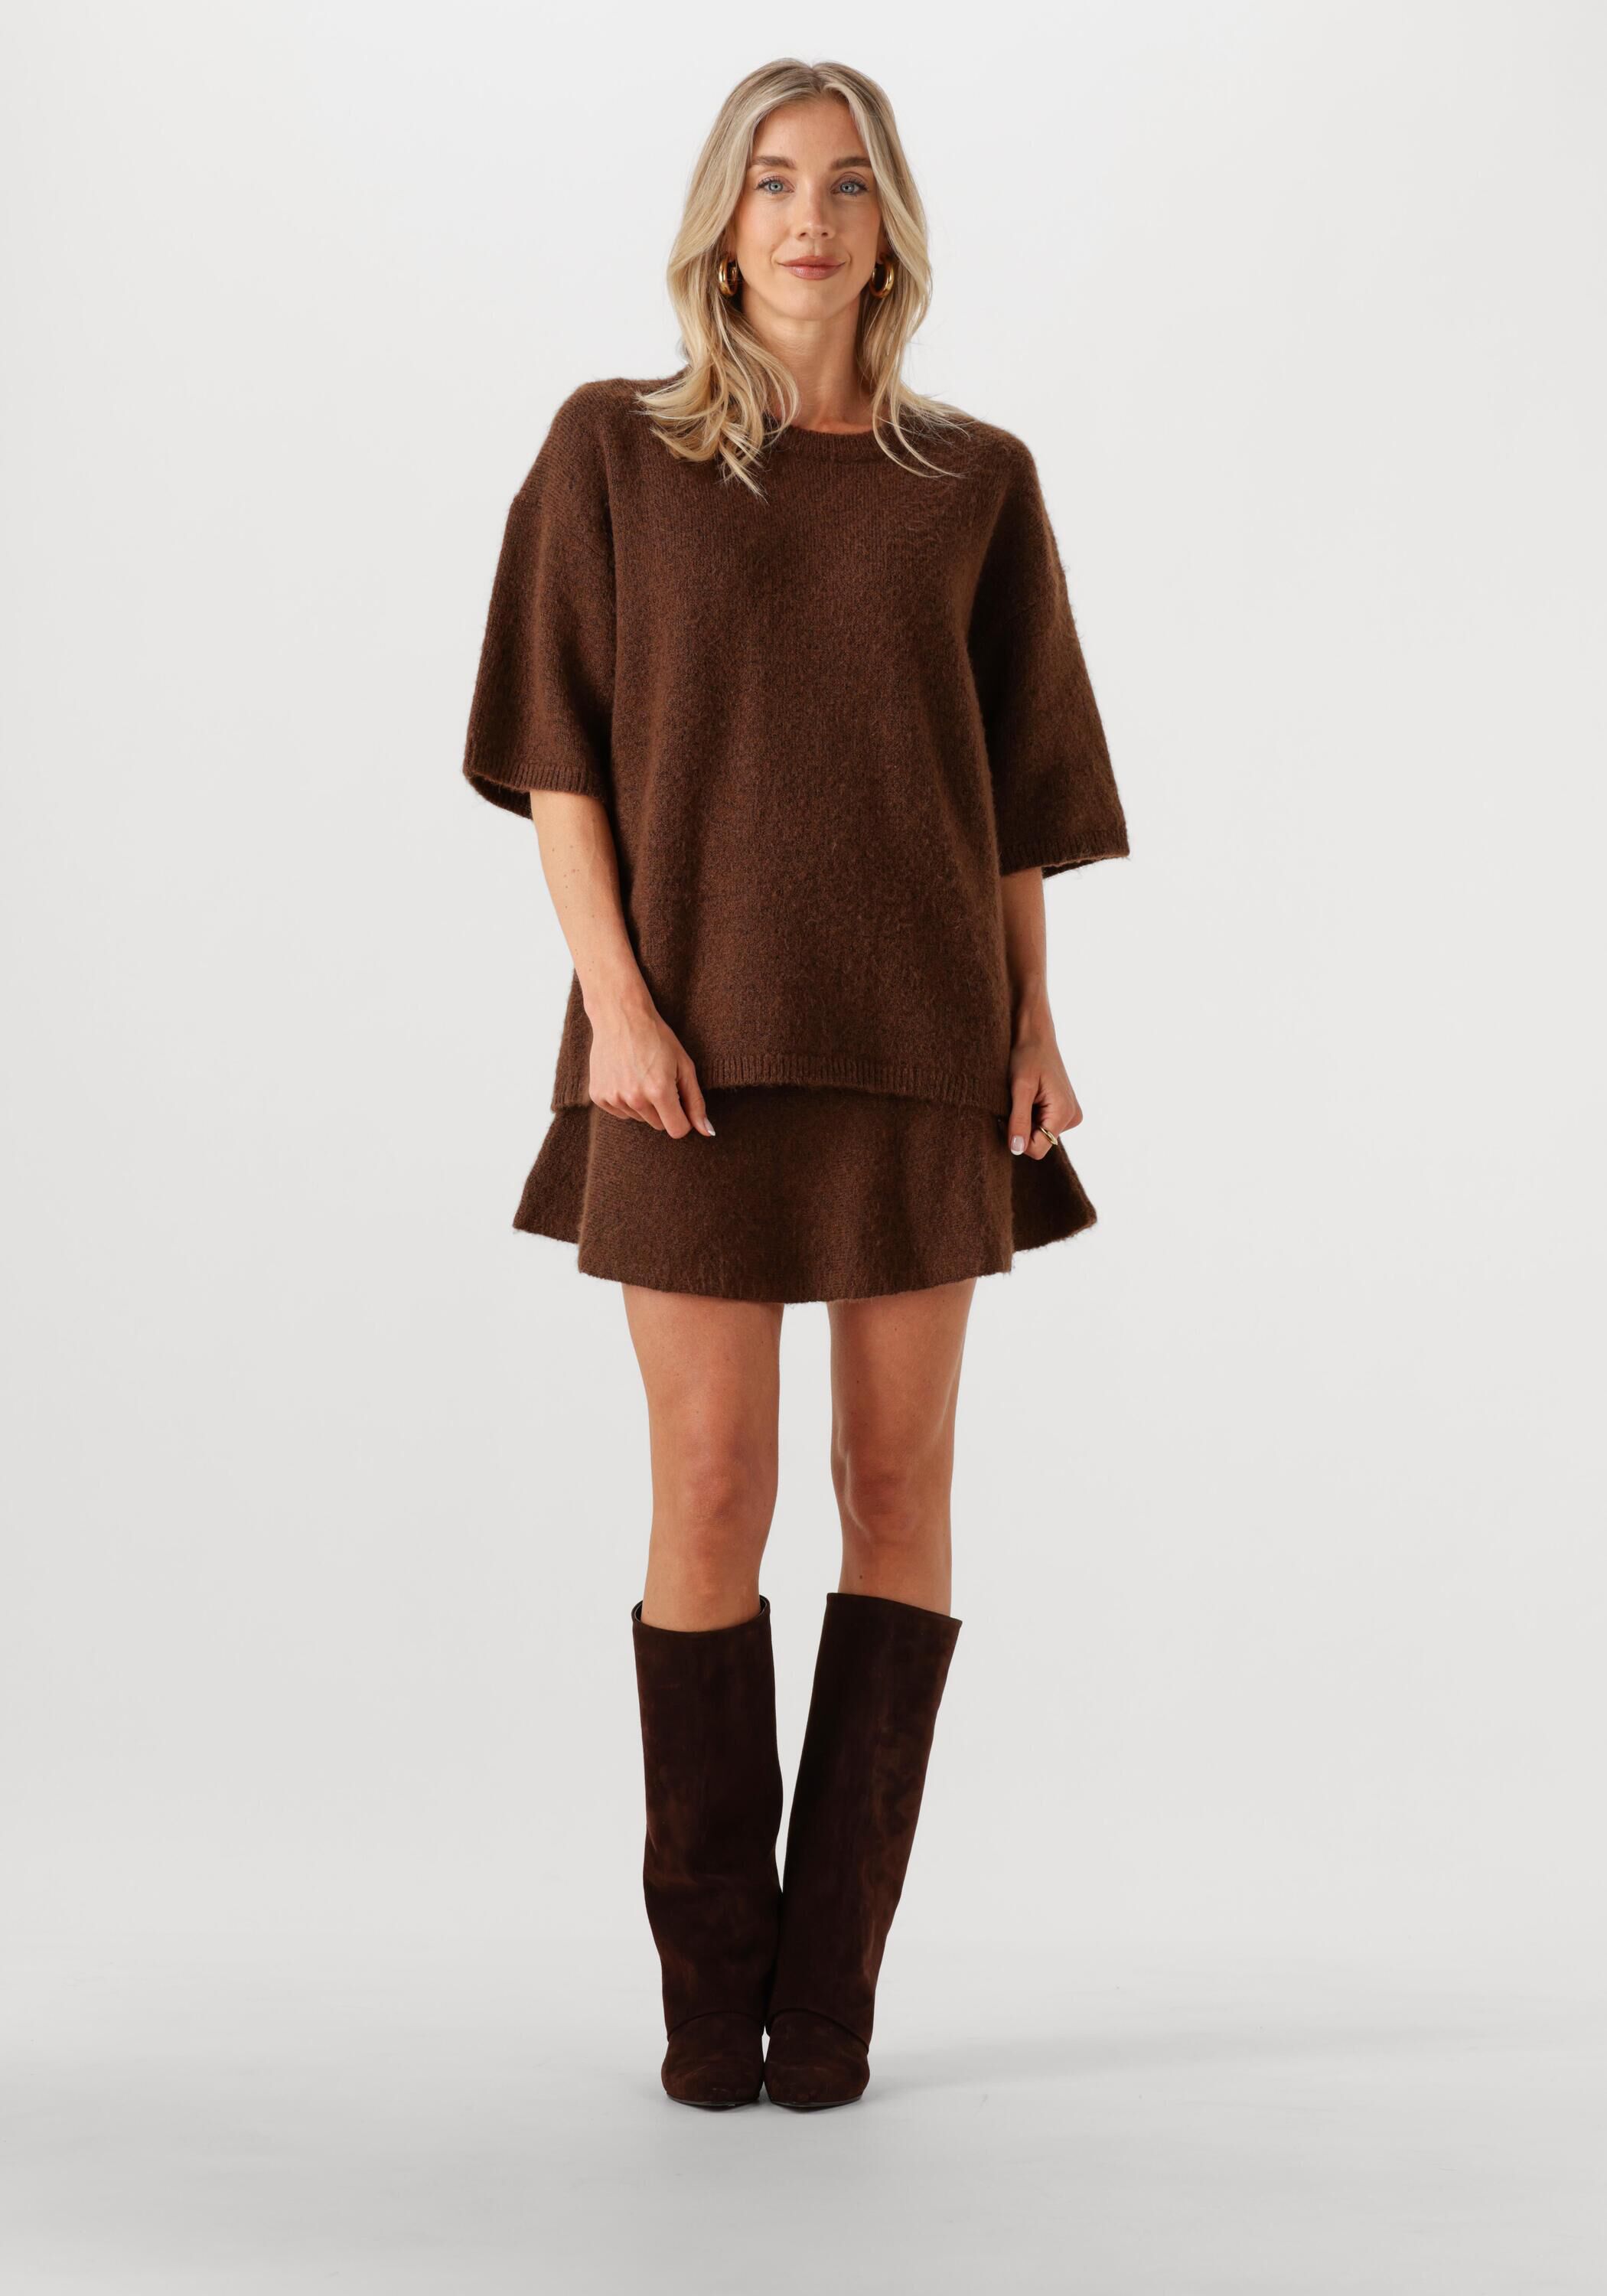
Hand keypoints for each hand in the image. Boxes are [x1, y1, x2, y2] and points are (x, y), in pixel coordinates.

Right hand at [587, 993, 714, 1137]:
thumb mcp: (684, 1066)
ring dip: (644, 1104)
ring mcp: (613, 1097)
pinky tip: (625, 1076)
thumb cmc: (657, 1038)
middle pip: (659, 1126)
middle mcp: (634, 1098)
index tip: (681, 1103)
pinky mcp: (598, 1096)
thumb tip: (708, 1132)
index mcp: (659, 1090)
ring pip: (639, 1119)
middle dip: (664, 1110)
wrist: (620, 1016)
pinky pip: (620, 1113)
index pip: (677, 1130)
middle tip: (659, 1080)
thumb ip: (696, 1102)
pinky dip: (625, 1100)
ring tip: (640, 1075)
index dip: (683, 1119)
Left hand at [1005, 1019, 1081, 1158]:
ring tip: (1023, 1097)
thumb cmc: (1027, 1057)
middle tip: (1014, 1102)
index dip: (1017, 1138)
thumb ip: (1019, 1120)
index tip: (1006, 1116)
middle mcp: (1072, 1117)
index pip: (1037, 1149)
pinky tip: (1029, 1097)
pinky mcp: (1064, 1110)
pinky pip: (1043, 1124)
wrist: (1036, 1037)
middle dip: (1022, 1127)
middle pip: (1039, 1142)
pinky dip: (1031, 1115)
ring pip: (1040, 1134)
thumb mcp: (1019, 1088)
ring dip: (1026, 1120)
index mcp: (1064, 1113)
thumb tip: (1017, 1149)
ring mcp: (1070, 1115)